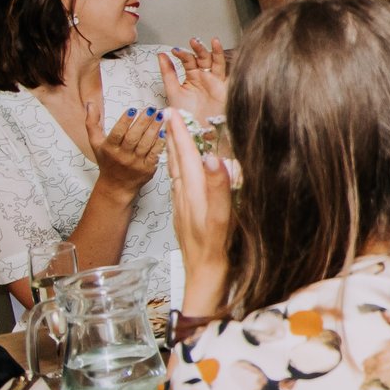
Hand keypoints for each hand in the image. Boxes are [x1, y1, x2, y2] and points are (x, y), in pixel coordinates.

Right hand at [89, 104, 165, 201]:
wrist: (116, 185)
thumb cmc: (107, 161)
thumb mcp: (96, 143)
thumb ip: (92, 123)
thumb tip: (90, 104)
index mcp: (109, 149)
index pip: (117, 133)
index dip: (125, 121)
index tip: (133, 109)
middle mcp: (122, 157)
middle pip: (133, 137)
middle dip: (143, 122)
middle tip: (152, 109)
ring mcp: (135, 163)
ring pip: (146, 144)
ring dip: (154, 129)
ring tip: (161, 116)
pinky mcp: (147, 169)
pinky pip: (155, 154)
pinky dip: (160, 143)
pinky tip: (165, 131)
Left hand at [158, 40, 228, 121]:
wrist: (201, 131)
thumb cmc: (187, 116)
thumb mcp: (173, 92)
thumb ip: (168, 73)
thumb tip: (160, 55)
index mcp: (192, 79)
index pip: (188, 61)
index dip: (182, 55)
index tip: (174, 51)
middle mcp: (204, 78)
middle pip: (202, 58)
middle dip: (197, 49)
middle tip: (192, 42)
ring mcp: (216, 81)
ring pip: (214, 61)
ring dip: (210, 50)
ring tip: (207, 41)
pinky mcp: (225, 85)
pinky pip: (225, 69)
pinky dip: (221, 56)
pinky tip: (216, 45)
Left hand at [161, 114, 235, 313]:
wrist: (204, 277)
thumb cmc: (217, 250)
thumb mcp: (221, 218)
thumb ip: (218, 188)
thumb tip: (212, 157)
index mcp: (194, 192)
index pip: (185, 156)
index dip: (179, 134)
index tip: (171, 112)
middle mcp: (185, 196)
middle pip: (177, 161)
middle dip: (174, 138)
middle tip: (169, 117)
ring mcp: (184, 207)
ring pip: (177, 173)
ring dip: (175, 153)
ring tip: (174, 138)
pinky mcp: (187, 216)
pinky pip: (181, 185)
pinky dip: (181, 171)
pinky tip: (184, 174)